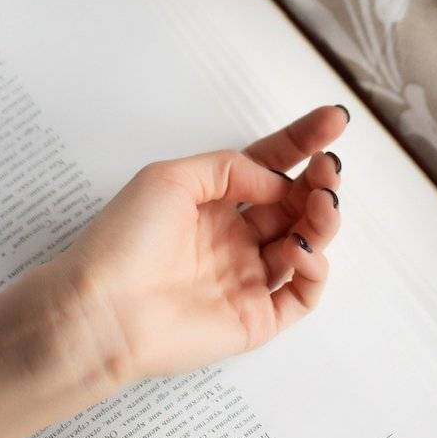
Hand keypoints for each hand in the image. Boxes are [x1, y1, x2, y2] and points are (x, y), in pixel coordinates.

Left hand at [23, 105, 347, 393]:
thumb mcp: (171, 178)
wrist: (102, 310)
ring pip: (306, 243)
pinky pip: (302, 293)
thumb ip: (229, 168)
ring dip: (322, 218)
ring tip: (321, 202)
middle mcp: (234, 237)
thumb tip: (276, 179)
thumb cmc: (124, 240)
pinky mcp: (255, 318)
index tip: (334, 119)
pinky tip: (300, 247)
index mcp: (213, 202)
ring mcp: (247, 277)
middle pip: (294, 203)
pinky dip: (314, 268)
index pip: (269, 166)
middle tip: (328, 168)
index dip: (302, 142)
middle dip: (319, 181)